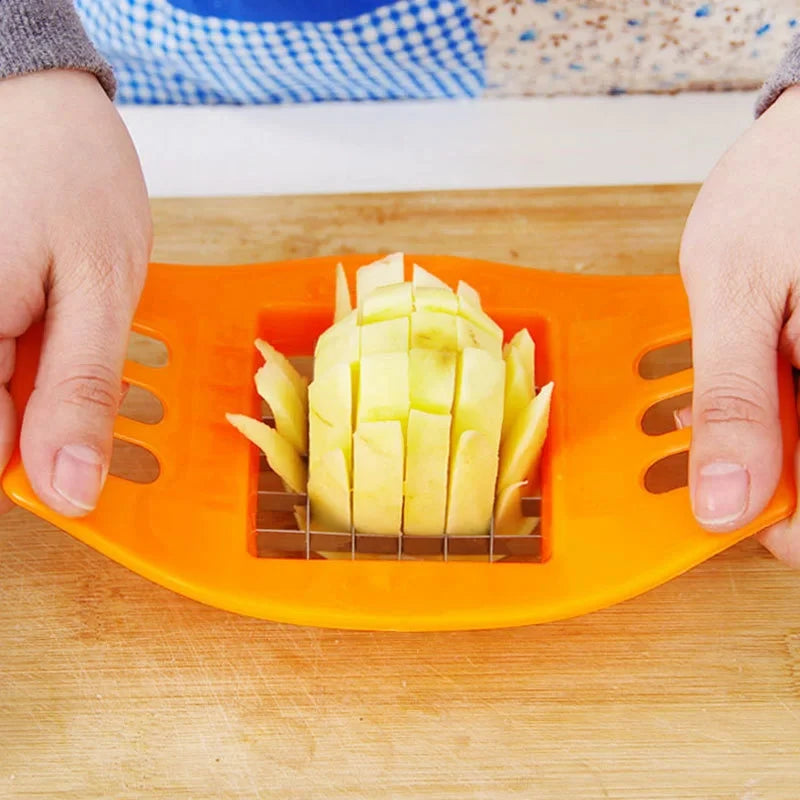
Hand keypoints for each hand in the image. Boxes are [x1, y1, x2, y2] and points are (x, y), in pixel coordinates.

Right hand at [0, 70, 150, 516]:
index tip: (88, 446)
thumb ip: (79, 391)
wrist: (27, 94)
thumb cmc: (68, 173)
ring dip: (33, 378)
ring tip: (54, 314)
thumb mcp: (98, 287)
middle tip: (70, 347)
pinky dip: (22, 353)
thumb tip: (69, 490)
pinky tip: (39, 313)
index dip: (47, 463)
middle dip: (39, 411)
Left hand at [678, 84, 799, 567]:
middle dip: (763, 465)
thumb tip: (726, 502)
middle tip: (710, 435)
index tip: (724, 512)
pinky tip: (752, 363)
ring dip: (765, 430)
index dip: (781, 526)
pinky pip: (798, 395)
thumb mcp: (735, 291)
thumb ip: (736, 400)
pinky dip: (777, 396)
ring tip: (722, 386)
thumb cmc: (781, 186)